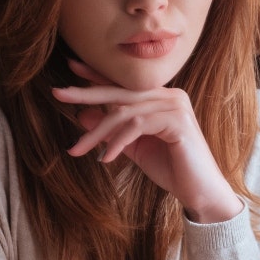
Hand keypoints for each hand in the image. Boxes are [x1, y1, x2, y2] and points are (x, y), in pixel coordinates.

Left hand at [51, 59, 242, 222]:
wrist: (201, 192)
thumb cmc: (172, 168)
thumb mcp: (135, 148)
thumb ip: (113, 131)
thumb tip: (83, 115)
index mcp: (162, 98)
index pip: (126, 83)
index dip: (98, 75)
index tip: (72, 67)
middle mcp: (171, 95)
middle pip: (121, 91)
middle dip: (87, 93)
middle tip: (58, 93)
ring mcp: (176, 106)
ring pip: (125, 111)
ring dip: (97, 132)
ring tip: (77, 149)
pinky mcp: (178, 122)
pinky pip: (137, 126)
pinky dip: (117, 142)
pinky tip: (105, 158)